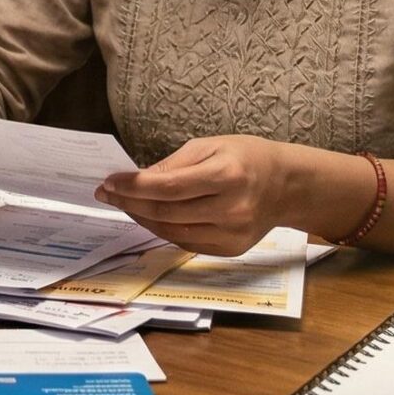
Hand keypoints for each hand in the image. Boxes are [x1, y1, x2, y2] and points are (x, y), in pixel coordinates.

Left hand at [95, 134, 306, 255]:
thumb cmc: (246, 157)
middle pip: (166, 212)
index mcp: (227, 176)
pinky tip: (148, 217)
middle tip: (107, 194)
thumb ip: (173, 164)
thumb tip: (137, 179)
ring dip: (141, 218)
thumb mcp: (210, 145)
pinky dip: (162, 230)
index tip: (109, 182)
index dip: (133, 187)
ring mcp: (231, 234)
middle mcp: (231, 209)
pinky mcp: (230, 249)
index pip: (168, 187)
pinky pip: (185, 242)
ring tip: (124, 204)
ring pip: (171, 231)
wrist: (286, 186)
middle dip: (129, 203)